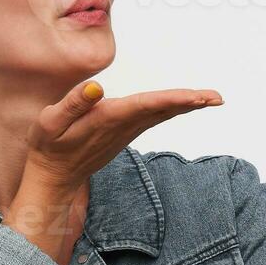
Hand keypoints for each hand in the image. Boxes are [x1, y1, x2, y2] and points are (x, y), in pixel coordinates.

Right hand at [22, 80, 223, 194]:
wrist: (53, 178)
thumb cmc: (48, 147)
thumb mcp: (50, 123)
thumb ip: (73, 104)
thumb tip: (98, 87)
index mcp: (106, 119)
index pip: (145, 105)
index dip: (173, 99)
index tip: (198, 98)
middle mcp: (121, 127)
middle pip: (161, 111)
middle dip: (189, 103)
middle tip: (217, 97)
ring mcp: (125, 133)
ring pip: (159, 116)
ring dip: (184, 105)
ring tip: (210, 98)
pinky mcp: (124, 134)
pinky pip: (153, 119)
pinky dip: (171, 109)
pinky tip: (185, 103)